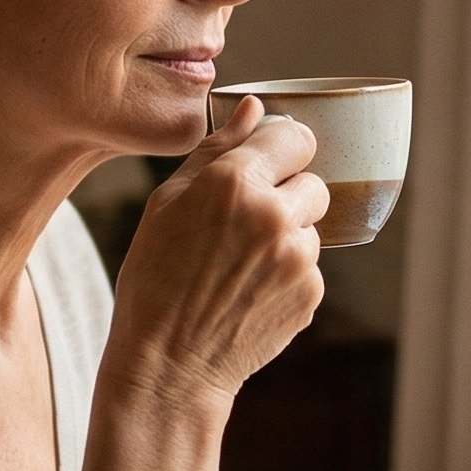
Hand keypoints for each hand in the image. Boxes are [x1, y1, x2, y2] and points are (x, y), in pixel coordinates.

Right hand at [107, 95, 327, 405]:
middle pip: (314, 183)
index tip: (270, 164)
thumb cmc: (155, 278)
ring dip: (287, 240)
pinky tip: (249, 293)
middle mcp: (273, 215)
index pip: (295, 137)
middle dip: (288, 197)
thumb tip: (254, 108)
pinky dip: (288, 276)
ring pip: (312, 229)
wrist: (168, 362)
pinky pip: (310, 268)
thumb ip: (217, 150)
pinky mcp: (310, 294)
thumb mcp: (168, 204)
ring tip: (240, 267)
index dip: (282, 150)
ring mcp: (297, 258)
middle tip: (245, 227)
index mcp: (233, 183)